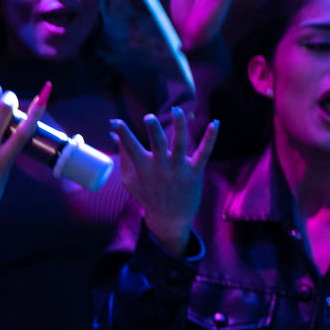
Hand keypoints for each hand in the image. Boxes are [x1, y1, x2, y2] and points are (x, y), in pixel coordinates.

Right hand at [109, 108, 216, 252]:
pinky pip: (204, 153)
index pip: (130, 148)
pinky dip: (210, 138)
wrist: (169, 219)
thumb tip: (114, 135)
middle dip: (153, 130)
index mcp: (143, 169)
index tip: (114, 122)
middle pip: (157, 145)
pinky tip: (215, 123)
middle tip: (149, 117)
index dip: (123, 134)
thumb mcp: (130, 180)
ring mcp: (179, 170)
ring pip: (179, 145)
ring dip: (179, 127)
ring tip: (177, 110)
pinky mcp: (195, 173)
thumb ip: (124, 156)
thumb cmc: (147, 196)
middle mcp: (161, 168)